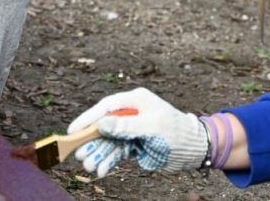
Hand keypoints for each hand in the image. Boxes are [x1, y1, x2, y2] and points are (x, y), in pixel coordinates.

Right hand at [68, 87, 208, 177]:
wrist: (196, 149)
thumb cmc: (177, 132)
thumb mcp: (152, 127)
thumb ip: (126, 126)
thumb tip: (101, 124)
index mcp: (136, 100)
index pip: (106, 107)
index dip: (88, 118)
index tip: (74, 130)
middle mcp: (132, 113)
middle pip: (104, 126)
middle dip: (92, 141)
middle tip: (80, 154)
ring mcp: (133, 129)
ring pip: (109, 141)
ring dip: (99, 153)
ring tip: (89, 166)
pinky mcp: (135, 143)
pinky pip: (118, 151)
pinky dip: (109, 160)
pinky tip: (102, 170)